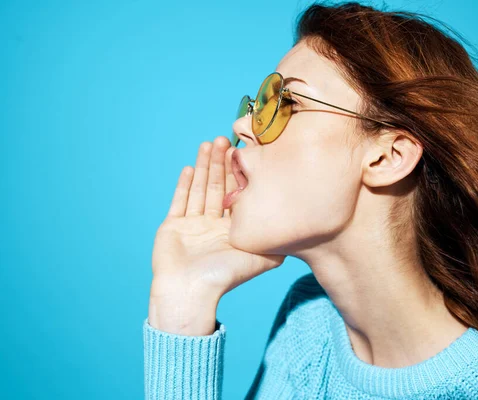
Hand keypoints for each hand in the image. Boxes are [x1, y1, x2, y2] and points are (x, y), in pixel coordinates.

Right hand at [148, 136, 285, 333]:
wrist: (190, 291)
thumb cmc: (225, 276)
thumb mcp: (261, 258)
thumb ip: (278, 243)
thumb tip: (300, 231)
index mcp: (231, 230)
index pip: (235, 194)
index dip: (238, 173)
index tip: (240, 153)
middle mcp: (213, 226)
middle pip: (217, 187)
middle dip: (220, 163)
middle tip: (224, 140)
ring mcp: (192, 225)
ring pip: (199, 189)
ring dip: (203, 167)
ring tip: (208, 145)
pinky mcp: (173, 226)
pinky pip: (180, 201)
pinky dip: (184, 185)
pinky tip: (189, 167)